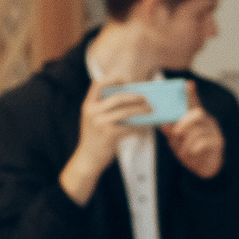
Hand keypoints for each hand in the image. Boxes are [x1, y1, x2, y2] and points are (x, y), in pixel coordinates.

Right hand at [59, 80, 152, 204]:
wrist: (88, 158)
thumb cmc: (93, 138)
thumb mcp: (91, 119)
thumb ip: (102, 107)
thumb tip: (128, 98)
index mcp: (88, 105)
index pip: (98, 84)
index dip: (112, 79)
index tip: (125, 80)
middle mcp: (92, 112)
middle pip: (117, 97)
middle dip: (134, 96)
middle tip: (146, 98)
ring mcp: (100, 123)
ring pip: (125, 112)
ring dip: (141, 110)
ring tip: (150, 110)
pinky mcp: (109, 135)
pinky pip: (129, 127)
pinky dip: (140, 126)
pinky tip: (146, 126)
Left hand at [162, 99, 224, 178]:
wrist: (205, 169)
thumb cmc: (191, 152)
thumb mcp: (177, 142)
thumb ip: (171, 133)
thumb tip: (163, 125)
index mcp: (196, 119)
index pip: (194, 103)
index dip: (191, 93)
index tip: (188, 84)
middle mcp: (207, 121)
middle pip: (198, 113)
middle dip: (184, 123)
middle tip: (176, 134)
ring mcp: (214, 131)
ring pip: (198, 131)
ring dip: (186, 142)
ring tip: (183, 152)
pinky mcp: (218, 142)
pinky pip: (203, 143)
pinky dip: (193, 149)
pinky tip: (191, 155)